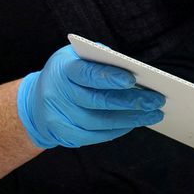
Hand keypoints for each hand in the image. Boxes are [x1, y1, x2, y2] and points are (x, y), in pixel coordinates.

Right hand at [17, 45, 165, 148]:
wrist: (36, 102)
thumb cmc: (69, 74)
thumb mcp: (78, 58)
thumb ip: (101, 60)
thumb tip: (135, 71)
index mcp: (63, 69)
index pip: (86, 74)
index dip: (109, 77)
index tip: (133, 80)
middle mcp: (57, 94)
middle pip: (97, 101)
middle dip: (130, 101)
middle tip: (157, 100)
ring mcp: (58, 117)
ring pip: (99, 122)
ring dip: (130, 119)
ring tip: (154, 114)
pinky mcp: (63, 134)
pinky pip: (95, 136)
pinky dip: (117, 130)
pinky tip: (134, 123)